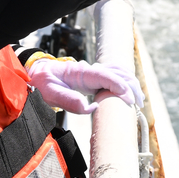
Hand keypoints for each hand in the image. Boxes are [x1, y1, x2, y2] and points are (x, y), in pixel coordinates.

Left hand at [29, 58, 143, 113]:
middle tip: (138, 103)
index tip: (129, 99)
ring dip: (131, 83)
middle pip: (118, 72)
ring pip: (120, 72)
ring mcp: (94, 72)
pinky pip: (115, 74)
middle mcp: (91, 70)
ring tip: (139, 100)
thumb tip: (89, 107)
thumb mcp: (50, 93)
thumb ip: (68, 100)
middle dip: (131, 86)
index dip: (119, 86)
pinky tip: (131, 92)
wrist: (39, 74)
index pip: (106, 75)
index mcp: (82, 73)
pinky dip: (126, 81)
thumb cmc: (43, 83)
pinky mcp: (95, 77)